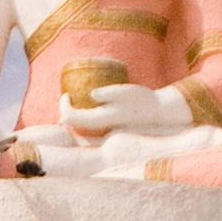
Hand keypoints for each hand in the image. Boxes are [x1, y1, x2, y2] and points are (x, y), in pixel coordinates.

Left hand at [61, 82, 188, 137]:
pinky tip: (82, 107)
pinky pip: (87, 125)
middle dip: (64, 111)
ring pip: (79, 126)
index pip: (72, 117)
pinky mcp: (107, 126)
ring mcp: (104, 129)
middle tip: (65, 97)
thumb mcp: (127, 92)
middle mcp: (101, 127)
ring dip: (72, 115)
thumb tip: (92, 94)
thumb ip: (109, 93)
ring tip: (70, 101)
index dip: (64, 106)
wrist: (157, 112)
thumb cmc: (142, 99)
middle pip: (73, 124)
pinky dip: (80, 117)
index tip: (66, 94)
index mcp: (102, 118)